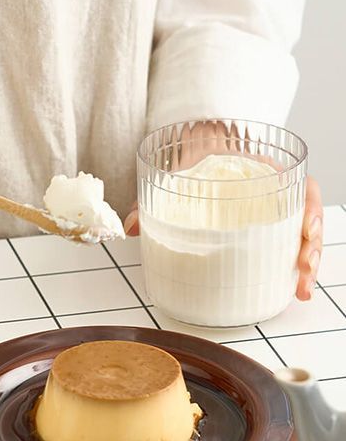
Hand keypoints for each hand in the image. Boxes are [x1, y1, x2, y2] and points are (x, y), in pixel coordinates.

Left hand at [123, 119, 322, 299]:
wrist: (193, 152)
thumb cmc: (192, 160)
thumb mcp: (174, 171)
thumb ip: (149, 197)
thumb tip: (129, 226)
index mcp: (263, 171)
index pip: (299, 187)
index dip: (309, 209)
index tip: (306, 229)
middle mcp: (274, 192)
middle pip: (306, 217)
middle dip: (311, 245)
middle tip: (303, 266)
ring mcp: (271, 212)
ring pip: (301, 236)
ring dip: (307, 262)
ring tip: (301, 287)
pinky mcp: (265, 230)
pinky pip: (286, 247)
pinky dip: (291, 268)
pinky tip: (293, 289)